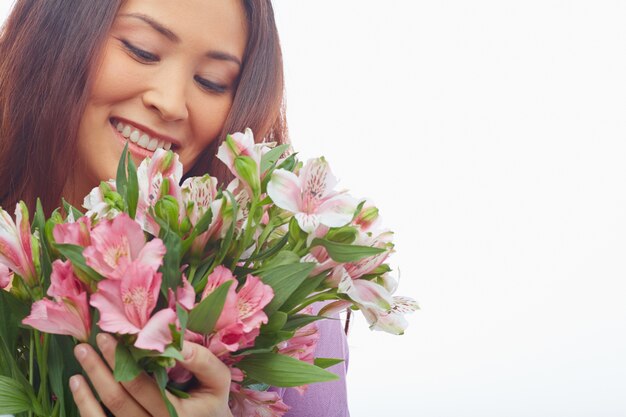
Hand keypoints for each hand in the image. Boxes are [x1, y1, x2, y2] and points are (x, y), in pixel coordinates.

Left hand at [70, 333, 233, 416]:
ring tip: (81, 355)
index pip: (143, 386)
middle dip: (101, 367)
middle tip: (89, 341)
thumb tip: (173, 340)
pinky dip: (85, 406)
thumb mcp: (218, 380)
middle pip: (119, 399)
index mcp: (175, 415)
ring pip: (105, 414)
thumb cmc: (213, 402)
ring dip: (89, 383)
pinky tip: (77, 386)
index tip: (111, 336)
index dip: (123, 361)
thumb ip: (202, 361)